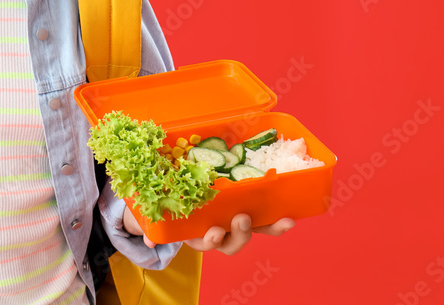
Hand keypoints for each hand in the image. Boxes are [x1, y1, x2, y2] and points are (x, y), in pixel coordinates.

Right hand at [124, 206, 295, 255]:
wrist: (182, 202)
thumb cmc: (170, 208)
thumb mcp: (159, 216)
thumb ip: (151, 227)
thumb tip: (147, 238)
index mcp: (200, 234)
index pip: (209, 242)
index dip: (212, 240)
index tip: (214, 232)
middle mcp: (221, 232)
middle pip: (235, 241)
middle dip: (241, 234)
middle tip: (242, 218)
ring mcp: (236, 221)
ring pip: (255, 230)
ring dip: (270, 228)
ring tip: (283, 221)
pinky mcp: (249, 207)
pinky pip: (266, 214)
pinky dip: (279, 214)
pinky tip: (295, 209)